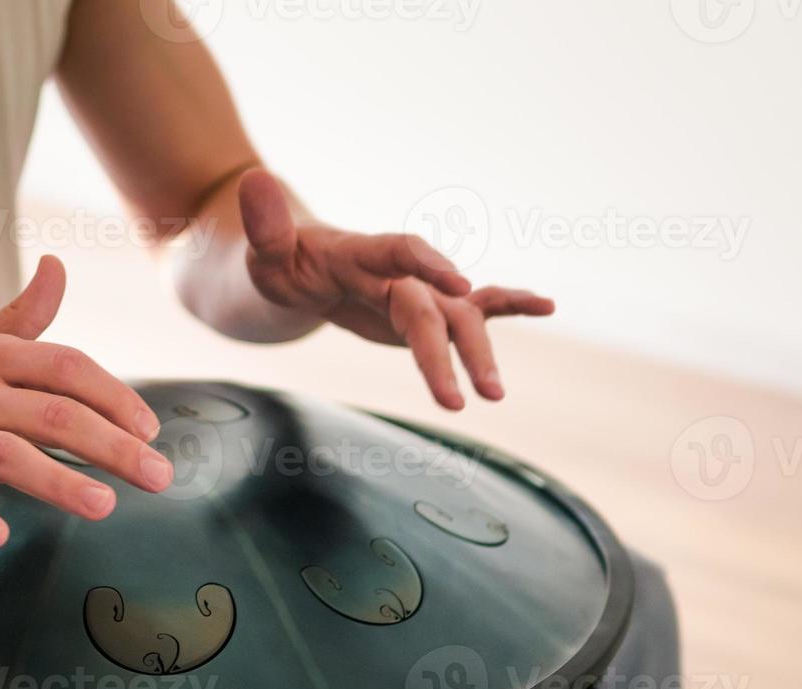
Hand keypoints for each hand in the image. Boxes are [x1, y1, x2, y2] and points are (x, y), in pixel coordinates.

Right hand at [0, 256, 173, 548]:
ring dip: (59, 480)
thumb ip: (21, 317)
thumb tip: (59, 267)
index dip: (116, 397)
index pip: (67, 368)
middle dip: (114, 446)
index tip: (150, 430)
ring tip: (105, 506)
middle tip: (161, 477)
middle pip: (53, 412)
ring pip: (6, 453)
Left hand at [237, 169, 555, 409]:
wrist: (297, 267)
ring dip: (478, 354)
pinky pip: (474, 307)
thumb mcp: (262, 251)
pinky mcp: (428, 308)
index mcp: (361, 253)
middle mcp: (398, 270)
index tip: (459, 284)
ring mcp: (418, 290)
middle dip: (450, 349)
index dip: (430, 264)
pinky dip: (510, 305)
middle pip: (433, 306)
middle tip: (463, 396)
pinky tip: (547, 306)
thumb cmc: (278, 262)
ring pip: (458, 319)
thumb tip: (254, 178)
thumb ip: (264, 225)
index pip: (400, 253)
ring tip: (495, 396)